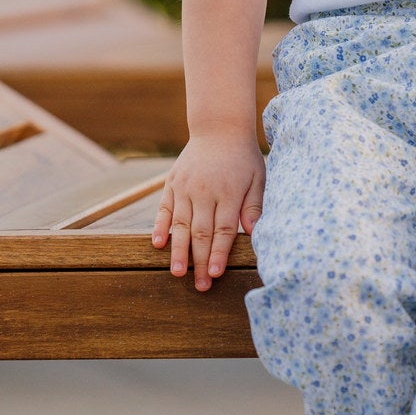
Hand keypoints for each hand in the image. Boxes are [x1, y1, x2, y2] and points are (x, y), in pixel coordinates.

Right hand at [152, 130, 264, 288]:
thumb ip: (254, 205)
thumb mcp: (257, 178)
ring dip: (178, 250)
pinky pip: (164, 208)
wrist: (219, 128)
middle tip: (200, 286)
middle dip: (200, 261)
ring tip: (177, 272)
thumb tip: (255, 232)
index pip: (223, 229)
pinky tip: (158, 244)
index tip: (216, 274)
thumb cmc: (243, 158)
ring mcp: (186, 187)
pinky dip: (160, 226)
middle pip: (201, 232)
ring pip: (181, 224)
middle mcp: (205, 191)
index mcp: (229, 193)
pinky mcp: (172, 183)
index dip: (219, 253)